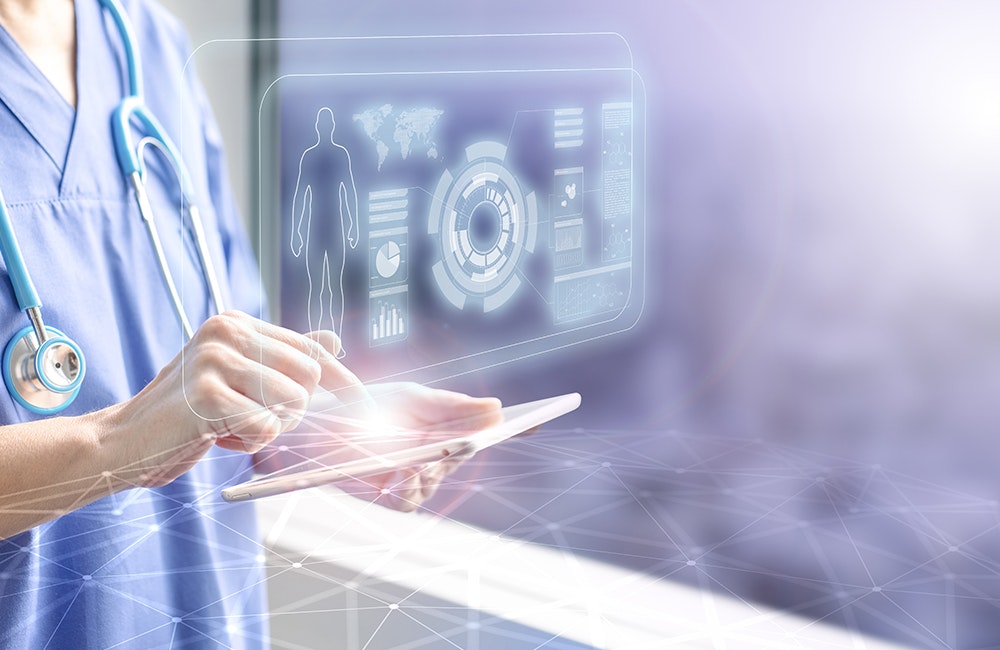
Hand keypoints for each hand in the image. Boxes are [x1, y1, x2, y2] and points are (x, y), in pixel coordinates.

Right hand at [109, 311, 365, 487]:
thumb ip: (283, 358)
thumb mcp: (238, 378)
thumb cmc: (186, 414)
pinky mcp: (207, 394)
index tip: (363, 405)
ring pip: (294, 401)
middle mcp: (227, 330)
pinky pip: (267, 426)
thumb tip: (334, 339)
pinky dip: (252, 441)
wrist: (123, 441)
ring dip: (272, 426)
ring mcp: (215, 359)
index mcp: (236, 322)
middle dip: (294, 409)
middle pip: (311, 375)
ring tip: (232, 425)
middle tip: (255, 419)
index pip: (312, 348)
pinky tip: (219, 436)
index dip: (343, 380)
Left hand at [255, 382, 502, 511]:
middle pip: (460, 457)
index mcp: (444, 429)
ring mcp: (409, 476)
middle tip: (465, 441)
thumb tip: (500, 409)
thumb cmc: (365, 406)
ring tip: (422, 460)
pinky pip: (407, 499)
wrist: (313, 421)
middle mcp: (431, 456)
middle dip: (462, 449)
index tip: (536, 421)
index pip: (484, 431)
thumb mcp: (414, 399)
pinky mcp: (384, 494)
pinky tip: (403, 471)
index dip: (514, 429)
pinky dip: (408, 486)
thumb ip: (454, 407)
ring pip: (435, 483)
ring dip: (431, 471)